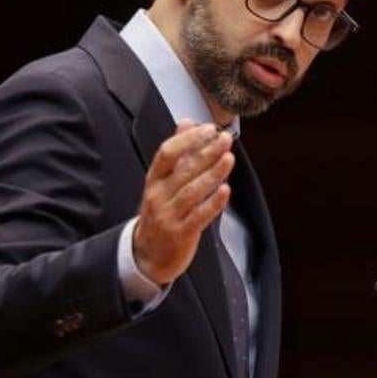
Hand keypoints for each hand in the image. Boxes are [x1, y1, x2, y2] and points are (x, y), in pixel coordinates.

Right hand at [132, 120, 233, 285]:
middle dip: (206, 153)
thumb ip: (177, 152)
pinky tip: (225, 191)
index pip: (167, 154)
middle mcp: (159, 196)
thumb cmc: (160, 212)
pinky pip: (198, 217)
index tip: (208, 129)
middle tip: (225, 140)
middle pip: (183, 170)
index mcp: (154, 179)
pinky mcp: (180, 234)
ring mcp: (168, 216)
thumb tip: (187, 122)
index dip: (188, 140)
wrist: (148, 254)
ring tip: (229, 159)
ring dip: (212, 174)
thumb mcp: (162, 181)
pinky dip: (213, 203)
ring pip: (192, 192)